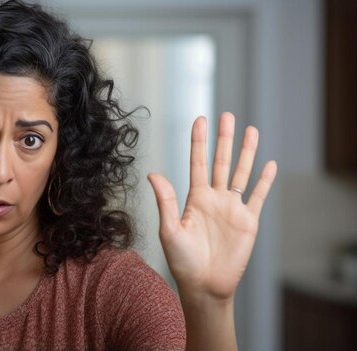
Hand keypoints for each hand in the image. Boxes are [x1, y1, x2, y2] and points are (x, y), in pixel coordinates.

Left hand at [148, 113, 276, 299]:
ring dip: (246, 152)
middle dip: (224, 139)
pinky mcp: (248, 221)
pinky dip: (265, 181)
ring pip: (241, 173)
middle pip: (221, 162)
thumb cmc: (182, 261)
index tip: (201, 119)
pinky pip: (257, 196)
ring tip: (251, 130)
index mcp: (194, 198)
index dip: (199, 142)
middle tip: (228, 115)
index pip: (198, 163)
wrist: (204, 286)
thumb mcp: (169, 230)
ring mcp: (232, 208)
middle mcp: (214, 199)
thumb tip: (152, 174)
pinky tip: (270, 164)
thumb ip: (166, 201)